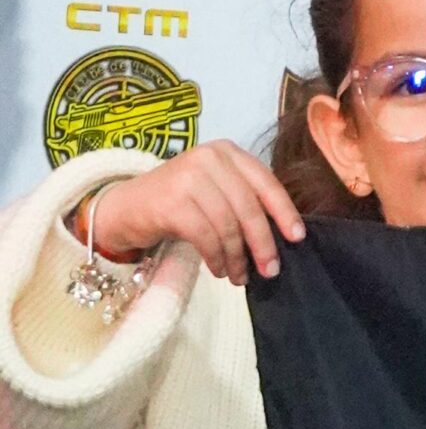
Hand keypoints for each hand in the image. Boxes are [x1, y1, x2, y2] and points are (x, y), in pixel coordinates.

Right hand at [81, 143, 304, 285]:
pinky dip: (216, 257)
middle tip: (269, 271)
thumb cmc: (180, 203)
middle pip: (249, 208)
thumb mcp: (216, 192)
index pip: (265, 182)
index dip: (284, 212)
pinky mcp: (171, 202)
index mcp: (227, 152)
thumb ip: (245, 202)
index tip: (296, 238)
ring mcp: (188, 177)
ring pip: (228, 225)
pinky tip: (219, 269)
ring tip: (238, 276)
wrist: (126, 207)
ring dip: (237, 257)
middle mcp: (208, 158)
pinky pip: (206, 237)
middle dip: (262, 244)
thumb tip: (284, 236)